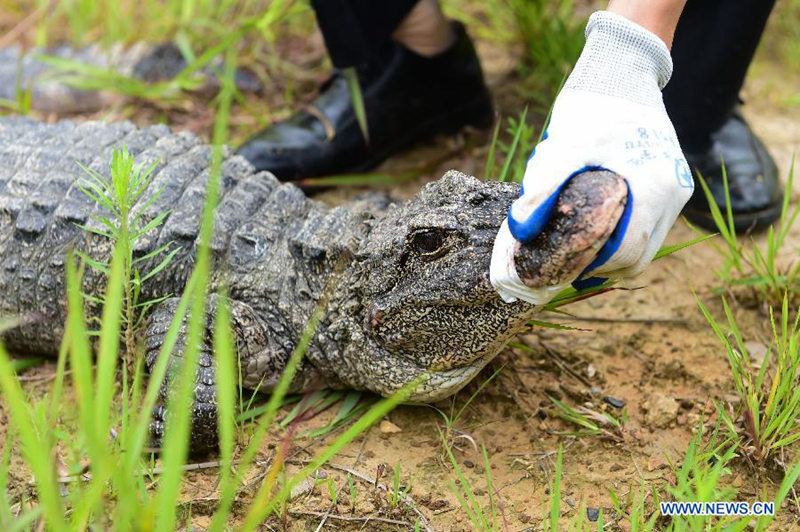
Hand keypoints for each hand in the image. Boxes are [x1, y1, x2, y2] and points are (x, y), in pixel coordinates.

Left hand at [491, 11, 693, 304]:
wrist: (621, 69)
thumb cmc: (591, 107)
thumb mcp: (560, 147)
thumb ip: (540, 190)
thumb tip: (520, 231)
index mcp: (653, 188)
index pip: (626, 252)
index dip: (590, 270)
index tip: (557, 274)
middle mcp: (673, 193)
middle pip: (638, 256)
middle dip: (599, 268)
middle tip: (562, 269)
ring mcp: (677, 187)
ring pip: (646, 244)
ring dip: (612, 254)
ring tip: (575, 253)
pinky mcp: (673, 180)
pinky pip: (650, 225)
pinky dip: (623, 236)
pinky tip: (594, 232)